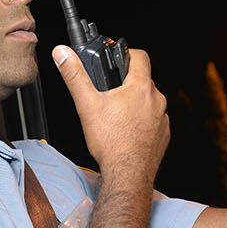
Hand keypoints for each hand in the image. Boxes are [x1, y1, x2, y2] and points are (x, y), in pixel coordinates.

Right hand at [53, 45, 169, 182]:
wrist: (128, 174)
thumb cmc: (111, 142)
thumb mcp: (87, 105)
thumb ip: (74, 76)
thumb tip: (62, 54)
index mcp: (140, 87)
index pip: (141, 57)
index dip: (128, 54)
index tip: (118, 60)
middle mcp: (157, 100)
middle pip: (144, 81)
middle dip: (128, 83)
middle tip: (110, 94)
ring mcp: (162, 119)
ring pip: (150, 102)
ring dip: (136, 104)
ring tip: (117, 116)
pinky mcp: (164, 135)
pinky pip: (154, 121)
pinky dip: (143, 122)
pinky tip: (128, 132)